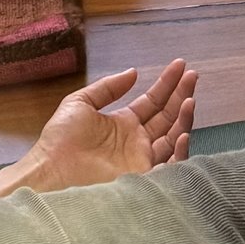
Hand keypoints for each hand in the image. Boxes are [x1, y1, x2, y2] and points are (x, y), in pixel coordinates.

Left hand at [22, 61, 196, 191]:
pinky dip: (179, 151)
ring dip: (183, 118)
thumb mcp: (80, 103)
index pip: (152, 102)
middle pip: (167, 116)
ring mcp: (142, 160)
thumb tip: (133, 72)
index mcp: (123, 124)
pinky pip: (169, 166)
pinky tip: (182, 133)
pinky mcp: (143, 178)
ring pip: (172, 137)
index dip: (167, 84)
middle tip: (193, 75)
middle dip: (181, 95)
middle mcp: (137, 142)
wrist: (51, 172)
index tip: (180, 65)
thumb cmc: (60, 140)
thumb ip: (107, 88)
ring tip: (190, 99)